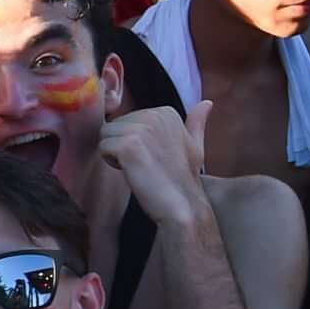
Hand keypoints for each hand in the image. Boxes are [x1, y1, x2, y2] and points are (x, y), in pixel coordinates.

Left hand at [99, 100, 213, 228]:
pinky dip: (111, 162)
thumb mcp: (194, 146)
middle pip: (114, 125)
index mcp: (167, 113)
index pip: (128, 119)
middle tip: (145, 164)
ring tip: (139, 168)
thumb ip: (196, 123)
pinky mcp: (127, 145)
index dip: (135, 141)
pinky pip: (103, 147)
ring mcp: (141, 129)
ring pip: (106, 135)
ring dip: (116, 154)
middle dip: (123, 145)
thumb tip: (207, 103)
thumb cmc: (184, 179)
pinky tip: (132, 172)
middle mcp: (154, 115)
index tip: (154, 156)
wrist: (182, 205)